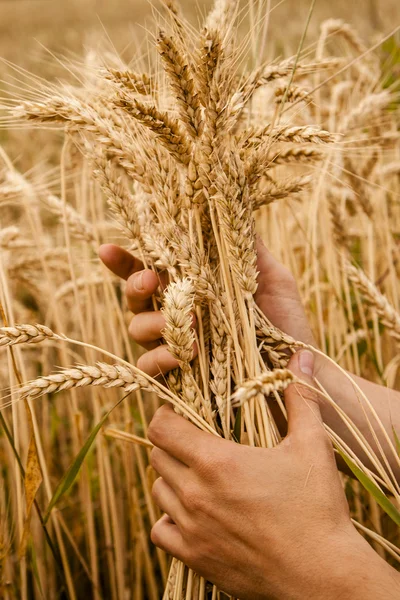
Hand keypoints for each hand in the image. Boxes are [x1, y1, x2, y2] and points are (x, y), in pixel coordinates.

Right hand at [99, 239, 313, 377]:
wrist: (299, 372)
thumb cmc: (287, 324)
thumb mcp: (272, 278)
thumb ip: (245, 248)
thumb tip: (230, 203)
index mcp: (193, 288)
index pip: (151, 269)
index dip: (126, 261)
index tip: (107, 250)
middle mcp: (178, 315)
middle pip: (136, 298)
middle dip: (134, 286)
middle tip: (149, 281)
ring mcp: (175, 346)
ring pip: (138, 330)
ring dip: (153, 323)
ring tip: (187, 322)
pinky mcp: (179, 379)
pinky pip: (151, 367)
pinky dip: (160, 358)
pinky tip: (182, 354)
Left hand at [148, 351, 397, 598]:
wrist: (322, 577)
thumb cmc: (317, 508)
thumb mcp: (312, 446)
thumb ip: (300, 398)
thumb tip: (299, 357)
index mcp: (216, 461)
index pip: (161, 427)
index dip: (165, 415)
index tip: (178, 412)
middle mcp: (194, 493)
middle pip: (156, 456)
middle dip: (169, 443)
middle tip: (192, 440)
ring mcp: (191, 528)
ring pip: (157, 490)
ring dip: (170, 477)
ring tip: (194, 473)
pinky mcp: (195, 557)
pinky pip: (160, 531)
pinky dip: (168, 518)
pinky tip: (190, 513)